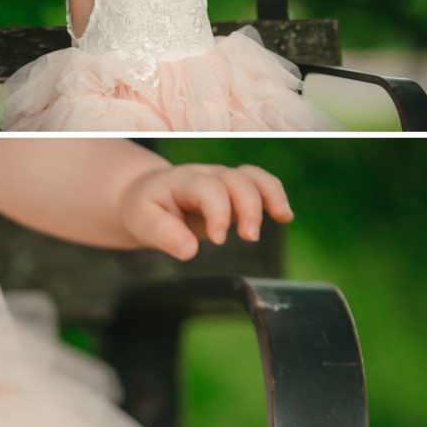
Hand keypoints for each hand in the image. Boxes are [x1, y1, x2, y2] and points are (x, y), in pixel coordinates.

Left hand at [119, 163, 292, 260]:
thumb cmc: (145, 210)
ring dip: (270, 196)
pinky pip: (261, 185)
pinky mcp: (234, 193)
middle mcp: (207, 176)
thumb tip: (189, 251)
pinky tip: (285, 216)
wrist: (146, 195)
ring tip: (282, 217)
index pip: (207, 187)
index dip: (218, 211)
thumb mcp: (142, 222)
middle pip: (236, 179)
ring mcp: (223, 182)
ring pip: (254, 176)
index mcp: (182, 181)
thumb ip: (164, 235)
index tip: (218, 239)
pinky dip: (275, 197)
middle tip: (249, 237)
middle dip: (249, 207)